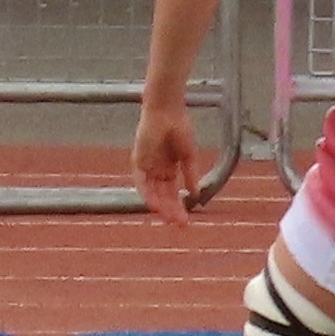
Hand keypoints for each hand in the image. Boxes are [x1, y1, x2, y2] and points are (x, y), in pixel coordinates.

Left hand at [132, 99, 205, 224]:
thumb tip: (195, 194)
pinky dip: (148, 194)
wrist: (167, 112)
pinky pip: (142, 182)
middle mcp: (156, 170)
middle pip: (163, 196)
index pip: (172, 192)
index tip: (187, 220)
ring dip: (161, 206)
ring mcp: (147, 166)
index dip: (179, 207)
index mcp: (169, 168)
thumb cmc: (180, 128)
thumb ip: (191, 175)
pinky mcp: (138, 160)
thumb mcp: (188, 156)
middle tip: (180, 224)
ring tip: (170, 218)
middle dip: (172, 210)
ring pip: (153, 192)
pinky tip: (156, 205)